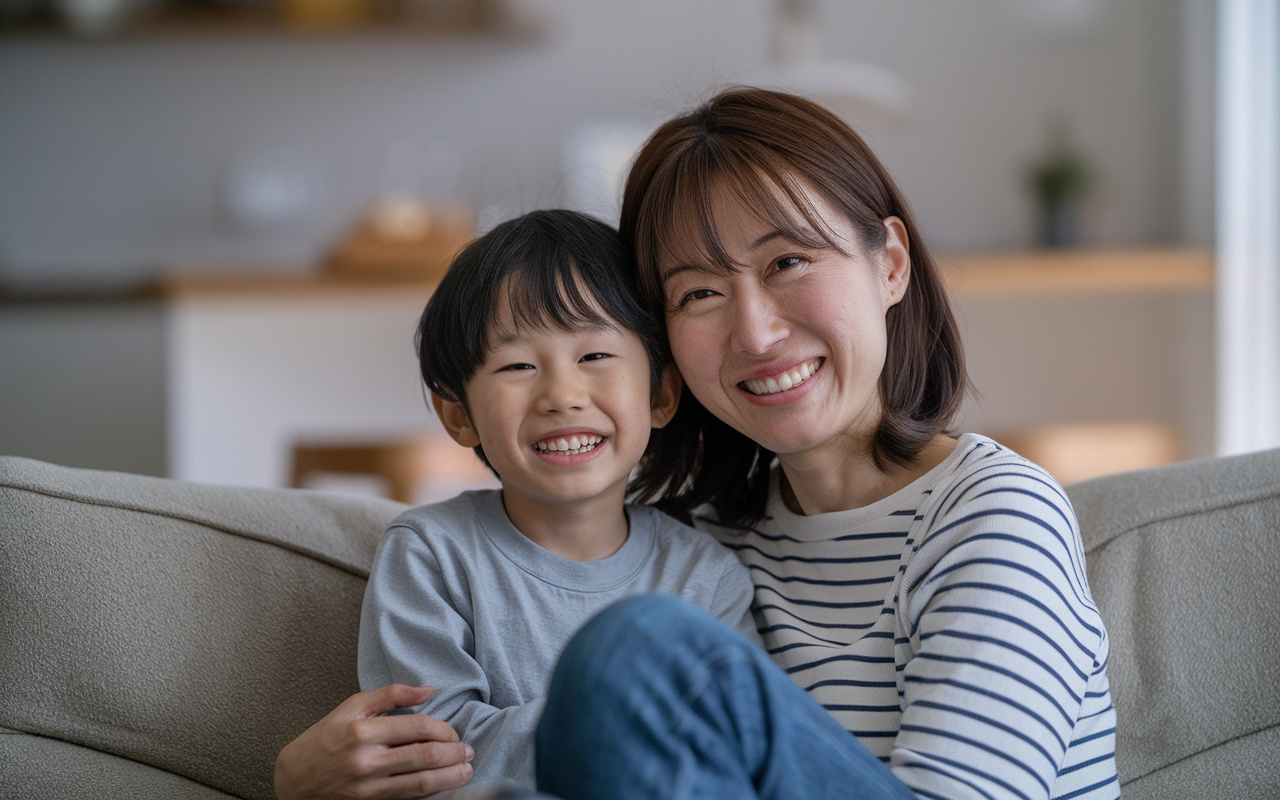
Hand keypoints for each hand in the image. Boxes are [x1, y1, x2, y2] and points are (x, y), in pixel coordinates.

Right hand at [275, 684, 474, 799]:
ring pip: (419, 782)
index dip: (443, 730)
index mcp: (362, 730)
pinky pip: (407, 798)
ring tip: (465, 771)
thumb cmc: (323, 739)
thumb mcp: (351, 707)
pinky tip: (443, 786)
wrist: (292, 780)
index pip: (417, 727)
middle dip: (453, 754)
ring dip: (449, 777)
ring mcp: (367, 787)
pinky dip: (429, 793)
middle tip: (468, 751)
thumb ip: (391, 695)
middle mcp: (365, 760)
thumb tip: (428, 690)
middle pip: (423, 755)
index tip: (454, 733)